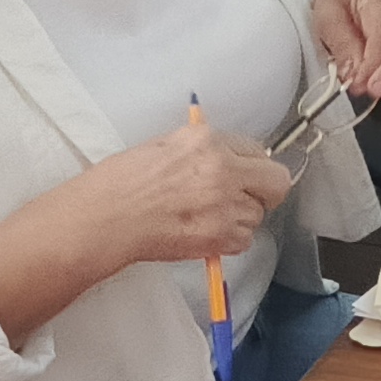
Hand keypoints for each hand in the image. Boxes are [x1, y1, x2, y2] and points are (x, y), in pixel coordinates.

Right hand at [0, 115, 301, 343]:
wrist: (103, 219)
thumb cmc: (120, 183)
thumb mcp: (164, 147)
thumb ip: (201, 150)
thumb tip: (226, 158)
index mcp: (206, 139)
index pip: (257, 149)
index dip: (250, 165)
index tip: (243, 174)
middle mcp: (222, 168)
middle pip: (276, 182)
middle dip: (265, 191)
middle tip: (246, 199)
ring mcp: (223, 203)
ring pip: (257, 215)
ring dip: (240, 219)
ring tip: (206, 218)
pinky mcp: (219, 235)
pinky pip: (244, 240)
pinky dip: (228, 241)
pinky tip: (202, 233)